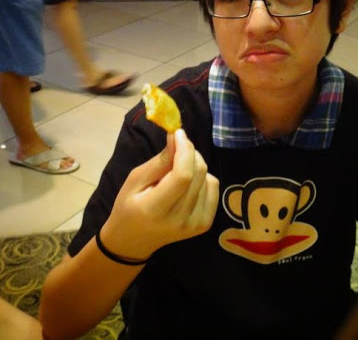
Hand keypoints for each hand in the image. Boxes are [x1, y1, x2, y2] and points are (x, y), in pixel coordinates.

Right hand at [100, 129, 218, 260]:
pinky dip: (203, 179)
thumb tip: (177, 137)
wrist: (133, 241)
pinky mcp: (205, 224)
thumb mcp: (135, 180)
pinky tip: (188, 184)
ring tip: (177, 171)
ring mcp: (195, 224)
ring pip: (208, 178)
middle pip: (198, 174)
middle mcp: (180, 220)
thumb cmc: (128, 206)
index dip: (185, 150)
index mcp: (155, 210)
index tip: (178, 133)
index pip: (182, 176)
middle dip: (190, 152)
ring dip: (195, 165)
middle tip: (177, 147)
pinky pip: (213, 187)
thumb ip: (160, 160)